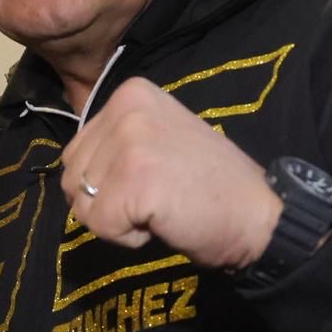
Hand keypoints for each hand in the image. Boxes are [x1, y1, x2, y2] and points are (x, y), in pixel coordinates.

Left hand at [60, 77, 281, 268]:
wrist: (259, 214)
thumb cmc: (208, 184)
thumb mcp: (158, 139)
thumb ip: (114, 143)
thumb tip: (73, 174)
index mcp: (130, 93)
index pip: (76, 152)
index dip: (108, 182)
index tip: (155, 178)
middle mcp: (125, 108)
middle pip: (72, 177)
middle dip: (107, 202)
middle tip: (158, 196)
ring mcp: (130, 142)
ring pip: (81, 204)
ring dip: (117, 220)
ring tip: (161, 206)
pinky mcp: (134, 180)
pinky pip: (100, 225)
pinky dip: (127, 238)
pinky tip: (163, 221)